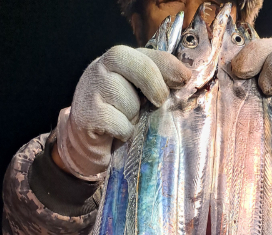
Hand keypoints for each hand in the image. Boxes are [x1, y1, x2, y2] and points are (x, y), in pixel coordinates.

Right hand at [56, 46, 190, 179]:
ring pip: (128, 99)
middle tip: (158, 102)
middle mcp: (101, 67)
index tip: (185, 79)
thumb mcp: (137, 96)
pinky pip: (117, 122)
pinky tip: (117, 134)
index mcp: (118, 61)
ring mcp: (91, 89)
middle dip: (154, 84)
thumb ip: (156, 82)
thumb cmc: (116, 118)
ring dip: (133, 116)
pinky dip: (123, 132)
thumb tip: (186, 79)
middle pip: (137, 66)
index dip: (169, 66)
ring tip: (126, 121)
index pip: (147, 55)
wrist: (84, 143)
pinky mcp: (87, 114)